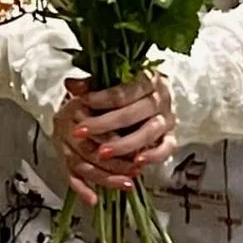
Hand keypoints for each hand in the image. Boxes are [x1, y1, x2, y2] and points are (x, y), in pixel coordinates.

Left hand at [53, 74, 176, 205]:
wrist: (155, 98)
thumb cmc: (129, 90)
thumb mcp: (112, 82)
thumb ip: (93, 84)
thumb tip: (71, 84)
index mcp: (147, 80)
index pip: (122, 91)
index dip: (100, 98)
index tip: (79, 104)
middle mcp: (160, 99)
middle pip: (132, 113)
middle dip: (104, 124)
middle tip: (80, 132)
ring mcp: (167, 119)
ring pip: (148, 132)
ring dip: (124, 145)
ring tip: (102, 153)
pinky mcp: (171, 136)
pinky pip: (167, 148)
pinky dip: (153, 156)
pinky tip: (136, 162)